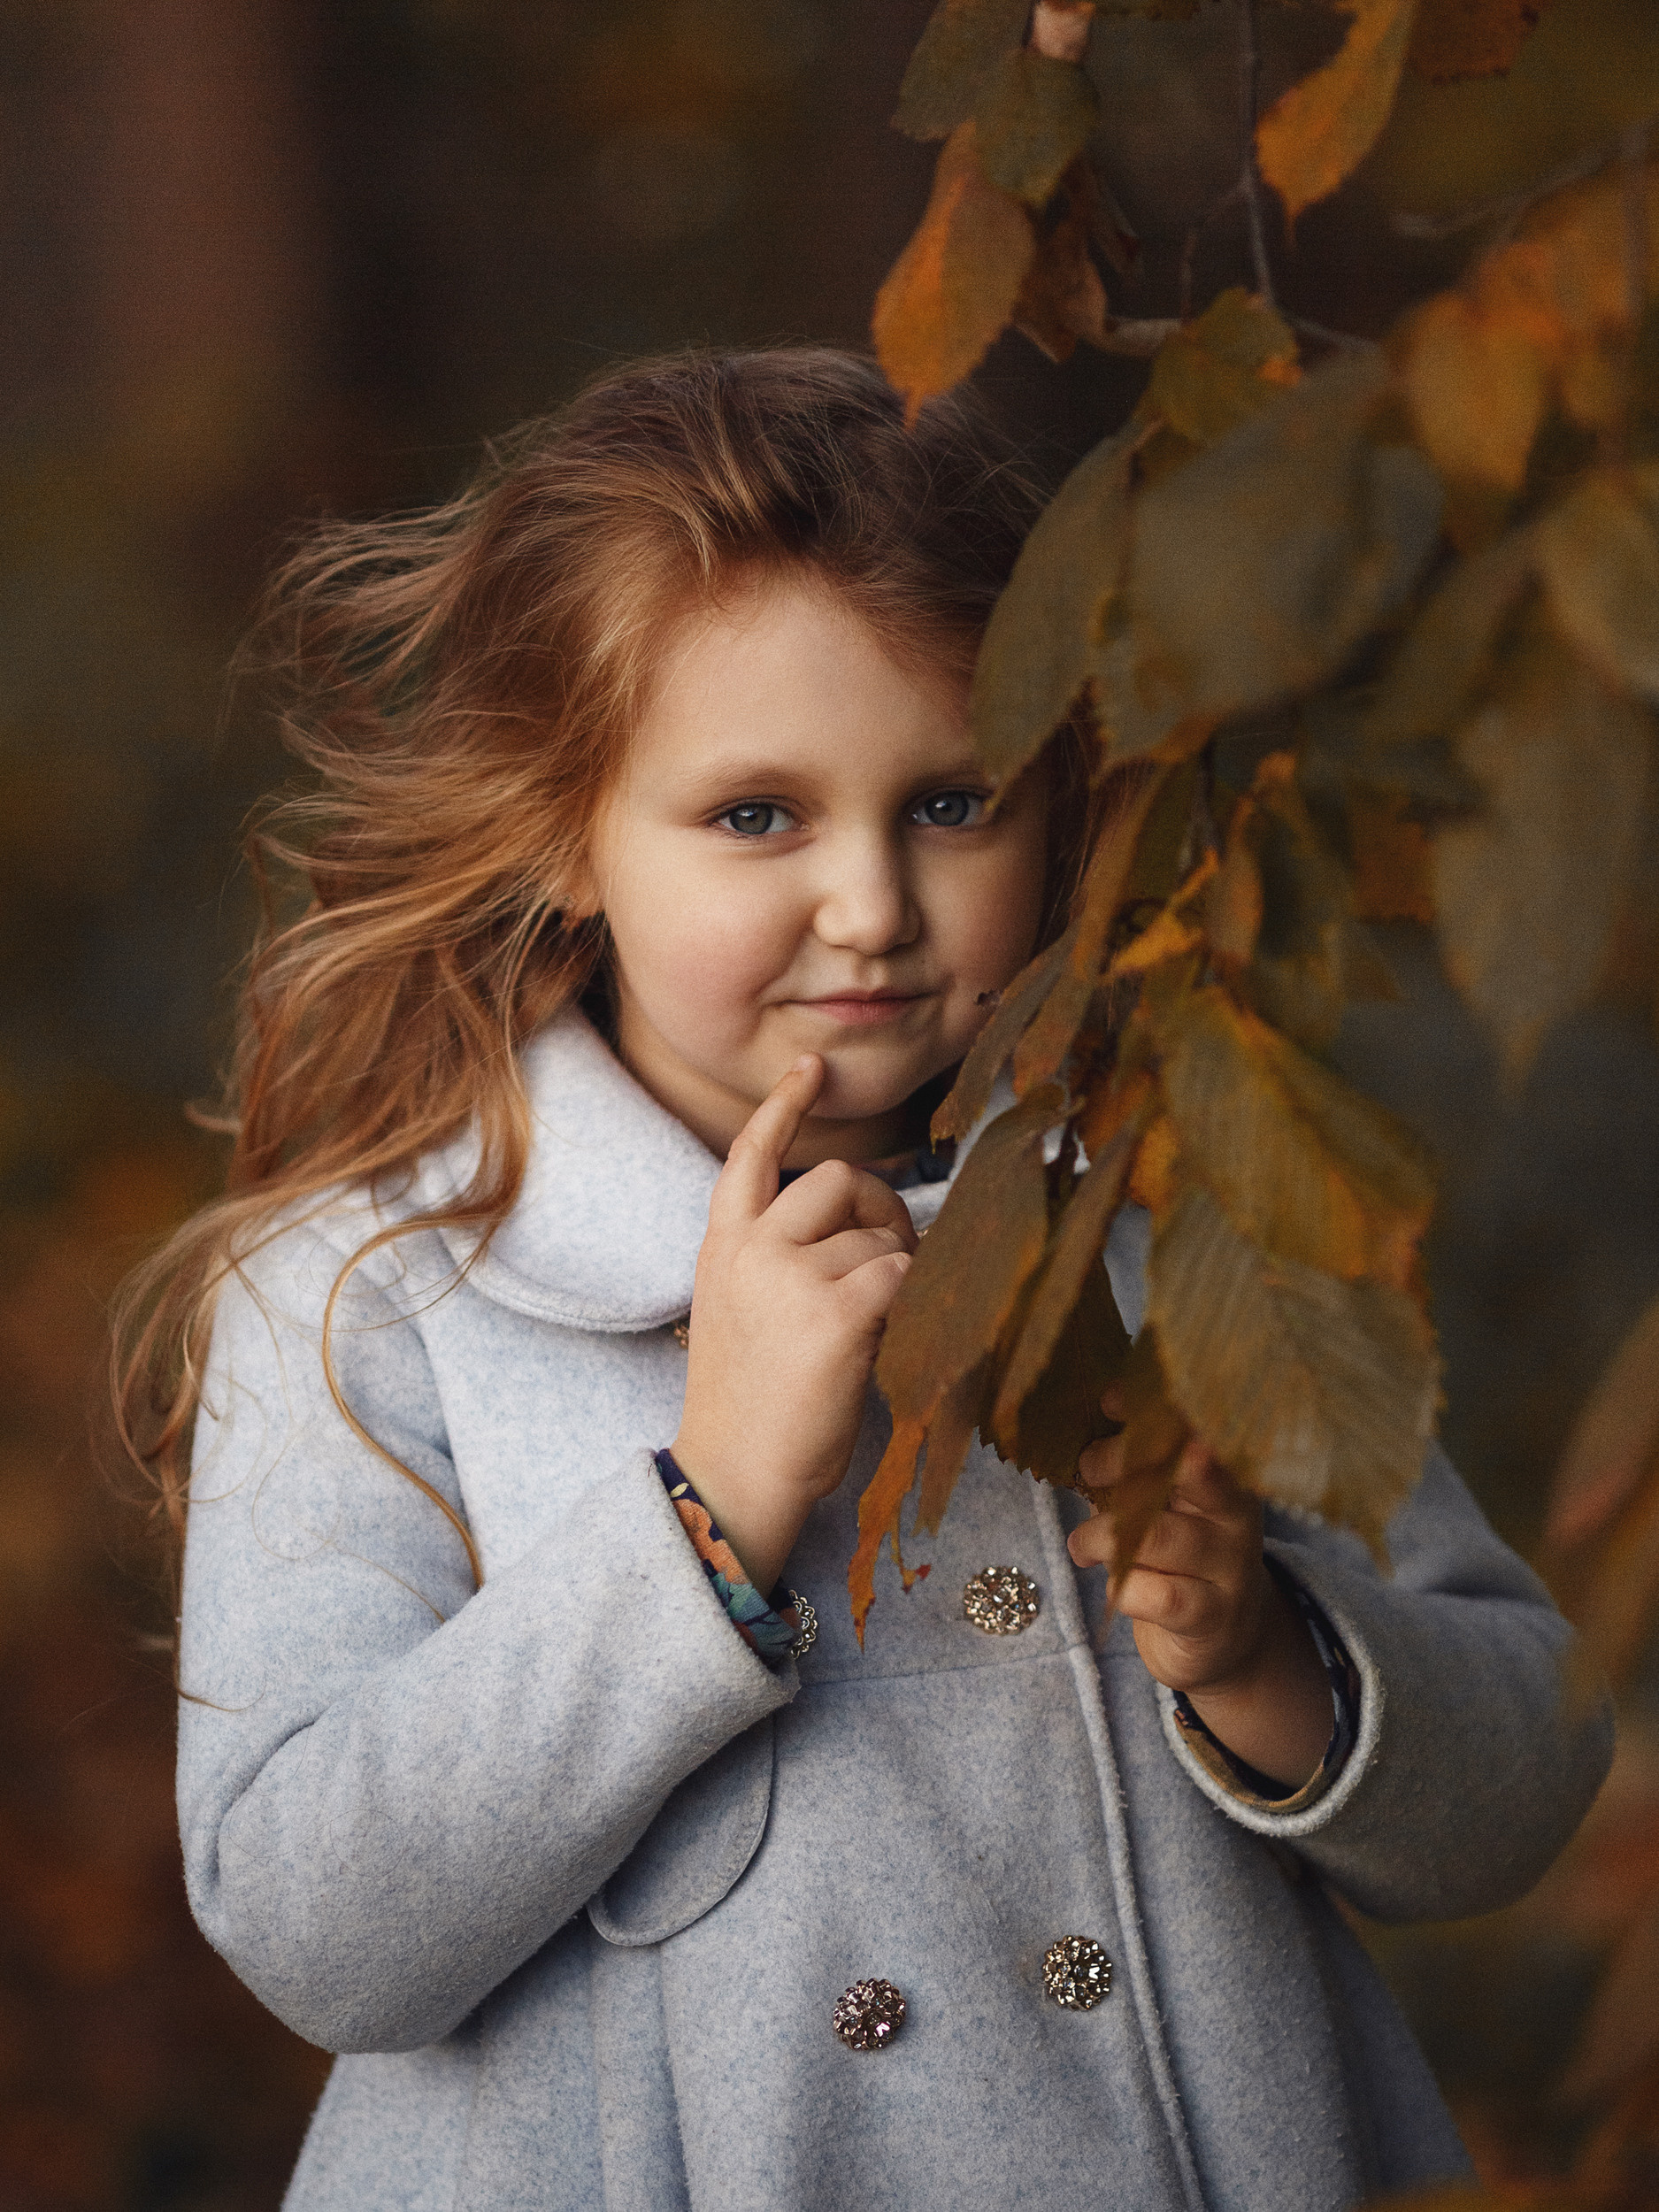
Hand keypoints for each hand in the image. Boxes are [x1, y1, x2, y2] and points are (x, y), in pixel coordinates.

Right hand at [671, 1055, 917, 1595]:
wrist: (736, 1471)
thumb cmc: (751, 1403)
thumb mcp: (739, 1311)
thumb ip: (779, 1258)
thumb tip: (862, 1227)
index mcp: (723, 1246)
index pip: (751, 1157)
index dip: (783, 1107)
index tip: (812, 1068)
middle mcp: (753, 1248)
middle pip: (840, 1180)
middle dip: (877, 1210)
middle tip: (885, 1260)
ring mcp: (792, 1276)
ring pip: (881, 1236)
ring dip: (896, 1273)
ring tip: (872, 1328)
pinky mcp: (837, 1313)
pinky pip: (903, 1276)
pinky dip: (911, 1303)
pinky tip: (888, 1337)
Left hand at [1068, 1414, 1331, 1789]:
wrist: (1228, 1638)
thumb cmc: (1181, 1557)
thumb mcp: (1165, 1503)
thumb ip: (1137, 1466)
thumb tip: (1092, 1415)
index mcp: (1226, 1474)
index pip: (1197, 1427)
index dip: (1152, 1410)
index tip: (1108, 1400)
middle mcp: (1236, 1515)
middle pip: (1193, 1467)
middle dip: (1127, 1459)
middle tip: (1089, 1468)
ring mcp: (1229, 1567)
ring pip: (1160, 1535)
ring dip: (1102, 1534)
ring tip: (1081, 1543)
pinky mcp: (1210, 1617)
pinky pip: (1156, 1595)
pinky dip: (1121, 1588)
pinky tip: (1112, 1587)